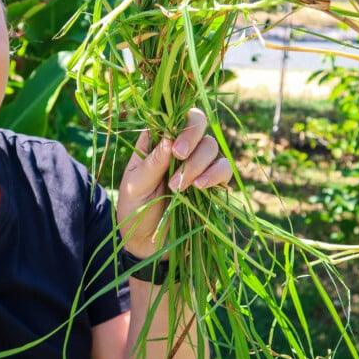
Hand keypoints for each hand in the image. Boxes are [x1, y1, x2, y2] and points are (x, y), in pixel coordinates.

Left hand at [116, 108, 231, 257]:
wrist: (147, 243)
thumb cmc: (135, 209)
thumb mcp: (135, 185)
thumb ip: (152, 163)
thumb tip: (168, 139)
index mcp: (157, 140)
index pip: (174, 115)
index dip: (179, 121)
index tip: (173, 144)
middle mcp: (180, 146)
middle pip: (198, 123)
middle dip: (192, 138)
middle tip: (178, 157)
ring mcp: (198, 163)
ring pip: (211, 146)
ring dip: (199, 163)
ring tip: (179, 187)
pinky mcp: (213, 182)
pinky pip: (224, 169)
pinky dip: (216, 174)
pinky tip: (201, 188)